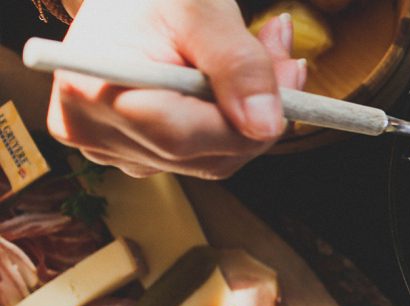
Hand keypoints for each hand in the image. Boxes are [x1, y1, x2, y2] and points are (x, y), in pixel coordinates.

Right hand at [47, 0, 304, 178]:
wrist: (124, 0)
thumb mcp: (200, 9)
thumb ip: (238, 64)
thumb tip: (267, 126)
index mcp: (93, 92)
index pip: (186, 138)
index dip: (250, 116)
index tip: (291, 73)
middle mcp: (95, 134)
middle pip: (207, 155)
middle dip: (260, 112)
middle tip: (285, 58)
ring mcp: (113, 150)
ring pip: (214, 160)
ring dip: (251, 116)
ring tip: (265, 58)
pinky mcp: (135, 154)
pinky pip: (203, 155)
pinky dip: (233, 122)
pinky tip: (238, 83)